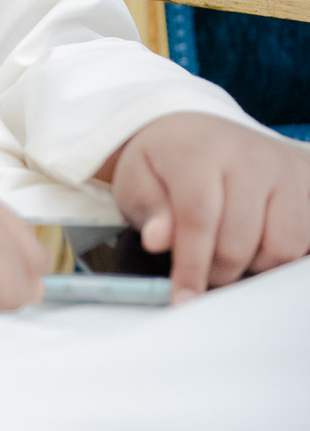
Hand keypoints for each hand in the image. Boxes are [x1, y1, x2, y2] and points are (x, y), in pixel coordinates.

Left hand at [100, 113, 309, 301]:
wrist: (199, 131)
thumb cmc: (166, 163)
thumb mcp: (137, 181)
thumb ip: (149, 211)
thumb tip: (157, 240)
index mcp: (199, 151)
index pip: (198, 218)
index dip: (191, 267)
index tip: (183, 299)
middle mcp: (248, 155)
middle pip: (238, 242)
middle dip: (216, 271)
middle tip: (202, 268)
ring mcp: (284, 167)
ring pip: (281, 247)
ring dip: (253, 264)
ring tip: (229, 250)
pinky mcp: (307, 179)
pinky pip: (305, 240)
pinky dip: (280, 254)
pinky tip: (257, 242)